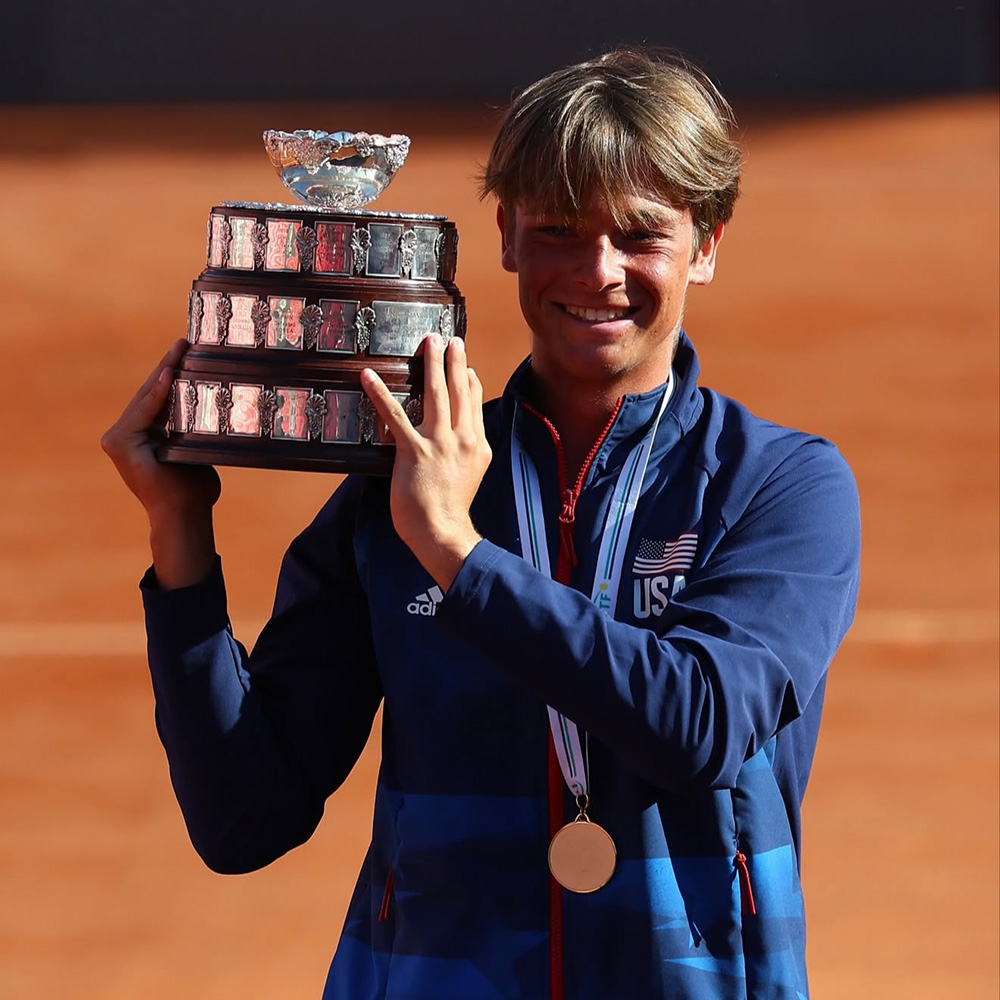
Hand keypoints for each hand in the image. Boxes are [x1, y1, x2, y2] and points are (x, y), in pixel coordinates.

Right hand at [101, 340, 220, 587]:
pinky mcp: (119, 443)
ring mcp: (119, 439)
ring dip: (166, 372)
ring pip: (148, 398)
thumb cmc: (195, 490)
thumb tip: (216, 408)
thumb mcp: (195, 450)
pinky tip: (171, 373)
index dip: (173, 373)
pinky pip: (144, 412)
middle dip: (170, 366)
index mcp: (141, 436)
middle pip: (151, 394)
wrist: (185, 515)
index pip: (158, 399)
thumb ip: (193, 429)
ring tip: (182, 349)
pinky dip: (158, 393)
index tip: (189, 350)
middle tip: (187, 341)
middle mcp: (125, 435)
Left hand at [361, 335, 490, 590]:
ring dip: (432, 364)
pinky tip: (368, 377)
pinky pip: (395, 416)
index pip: (474, 404)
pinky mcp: (414, 451)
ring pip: (437, 393)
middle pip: (459, 390)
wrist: (443, 531)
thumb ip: (467, 452)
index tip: (466, 365)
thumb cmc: (451, 510)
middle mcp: (462, 438)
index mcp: (477, 445)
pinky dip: (379, 394)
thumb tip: (459, 436)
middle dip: (454, 360)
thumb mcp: (471, 475)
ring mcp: (439, 443)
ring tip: (428, 343)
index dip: (470, 380)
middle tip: (449, 339)